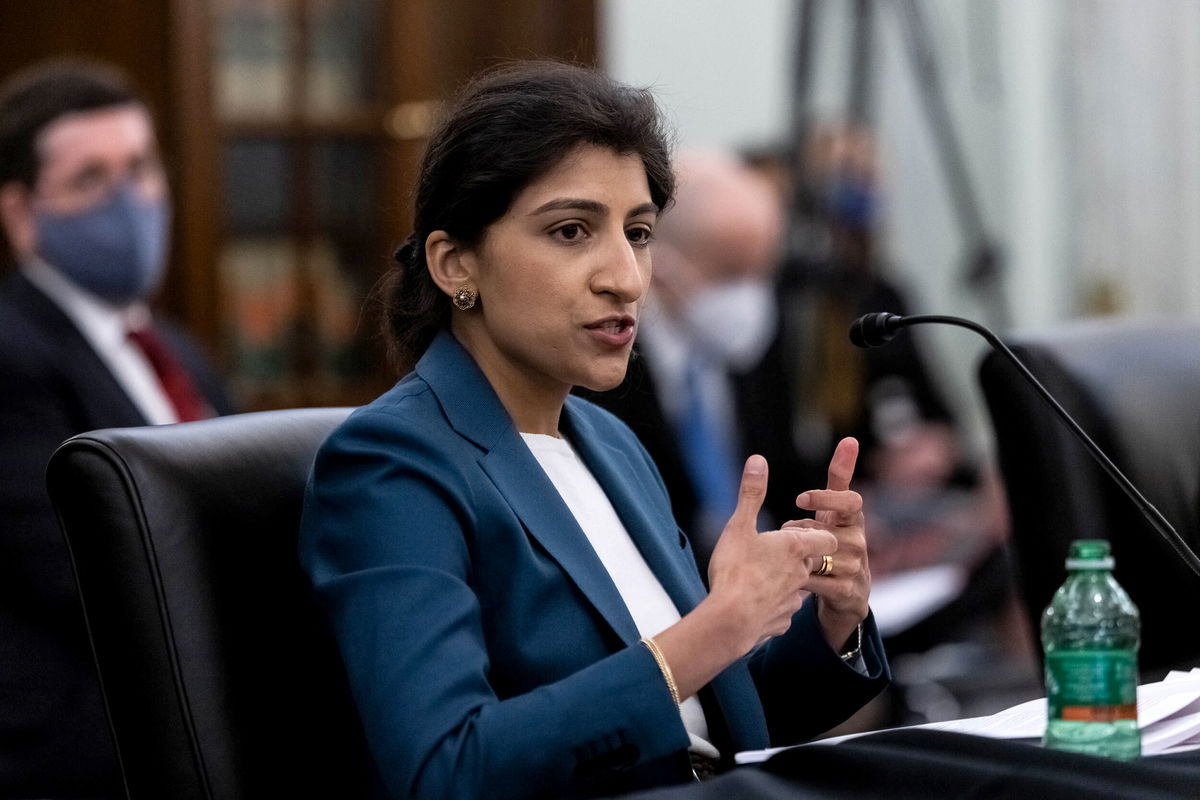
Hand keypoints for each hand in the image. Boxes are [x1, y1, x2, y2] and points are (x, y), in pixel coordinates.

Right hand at [706, 454, 838, 653]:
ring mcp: (794, 599)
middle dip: (798, 555)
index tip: (797, 531)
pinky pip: (783, 609)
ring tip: (760, 576)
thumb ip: (751, 493)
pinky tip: (755, 601)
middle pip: (813, 561)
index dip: (816, 533)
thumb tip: (758, 460)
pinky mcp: (782, 621)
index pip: (827, 538)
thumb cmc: (735, 570)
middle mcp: (802, 573)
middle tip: (773, 551)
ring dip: (786, 579)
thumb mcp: (739, 526)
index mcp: (796, 548)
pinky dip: (775, 603)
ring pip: (799, 585)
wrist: (730, 621)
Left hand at [786, 437, 870, 650]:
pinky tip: (789, 578)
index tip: (799, 499)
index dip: (826, 498)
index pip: (852, 501)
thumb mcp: (836, 510)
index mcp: (854, 520)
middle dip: (802, 531)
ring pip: (820, 556)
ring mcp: (856, 568)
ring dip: (798, 555)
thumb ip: (840, 477)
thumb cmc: (836, 542)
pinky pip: (818, 582)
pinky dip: (800, 578)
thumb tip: (850, 440)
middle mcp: (859, 542)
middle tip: (784, 534)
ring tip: (786, 556)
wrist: (846, 594)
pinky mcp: (848, 592)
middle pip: (829, 530)